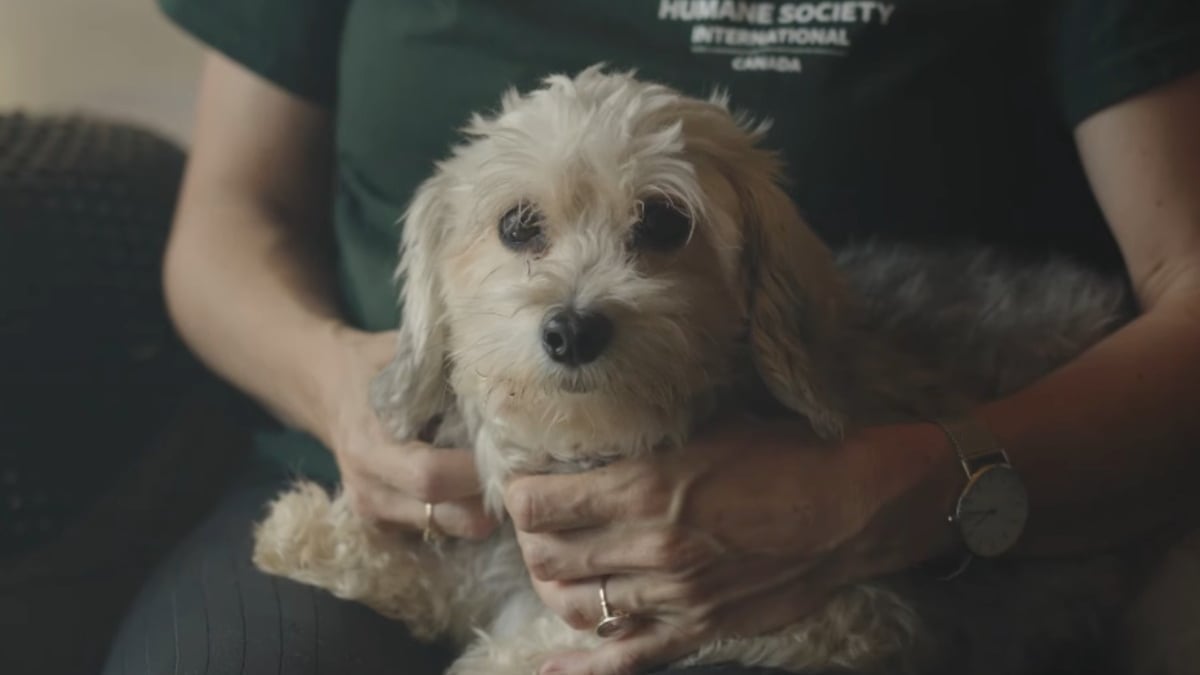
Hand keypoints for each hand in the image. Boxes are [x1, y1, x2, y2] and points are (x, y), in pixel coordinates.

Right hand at [319, 328, 497, 538]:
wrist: (329, 390)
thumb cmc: (374, 365)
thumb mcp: (403, 355)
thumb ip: (446, 371)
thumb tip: (505, 377)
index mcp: (369, 447)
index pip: (431, 476)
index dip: (477, 469)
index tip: (511, 447)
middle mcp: (371, 491)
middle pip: (450, 516)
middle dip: (493, 497)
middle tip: (520, 468)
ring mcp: (377, 515)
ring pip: (452, 530)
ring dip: (484, 508)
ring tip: (502, 474)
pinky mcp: (387, 527)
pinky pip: (441, 532)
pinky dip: (465, 512)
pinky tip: (475, 483)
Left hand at [503, 414, 957, 674]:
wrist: (853, 508)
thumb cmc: (787, 455)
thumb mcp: (709, 428)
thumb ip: (650, 444)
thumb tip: (605, 444)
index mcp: (646, 488)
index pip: (544, 503)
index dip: (518, 495)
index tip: (520, 485)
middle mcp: (650, 547)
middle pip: (549, 557)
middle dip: (528, 540)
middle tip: (533, 524)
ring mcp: (674, 596)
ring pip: (578, 605)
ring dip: (552, 588)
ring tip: (552, 570)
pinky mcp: (700, 627)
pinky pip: (630, 657)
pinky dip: (584, 667)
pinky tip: (554, 670)